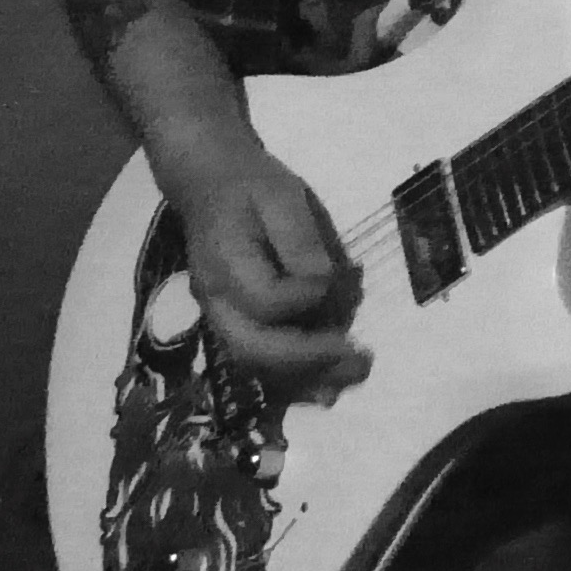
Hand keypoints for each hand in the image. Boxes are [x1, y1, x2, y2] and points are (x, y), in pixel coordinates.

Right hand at [168, 143, 369, 400]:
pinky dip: (293, 377)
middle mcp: (216, 302)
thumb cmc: (251, 186)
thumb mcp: (282, 196)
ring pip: (255, 365)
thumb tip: (321, 282)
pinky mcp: (236, 323)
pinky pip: (259, 360)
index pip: (266, 302)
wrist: (210, 184)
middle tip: (361, 361)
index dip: (307, 298)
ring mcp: (221, 317)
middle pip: (253, 350)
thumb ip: (300, 241)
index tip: (335, 279)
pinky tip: (329, 386)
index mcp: (224, 266)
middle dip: (309, 362)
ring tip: (353, 377)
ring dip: (305, 379)